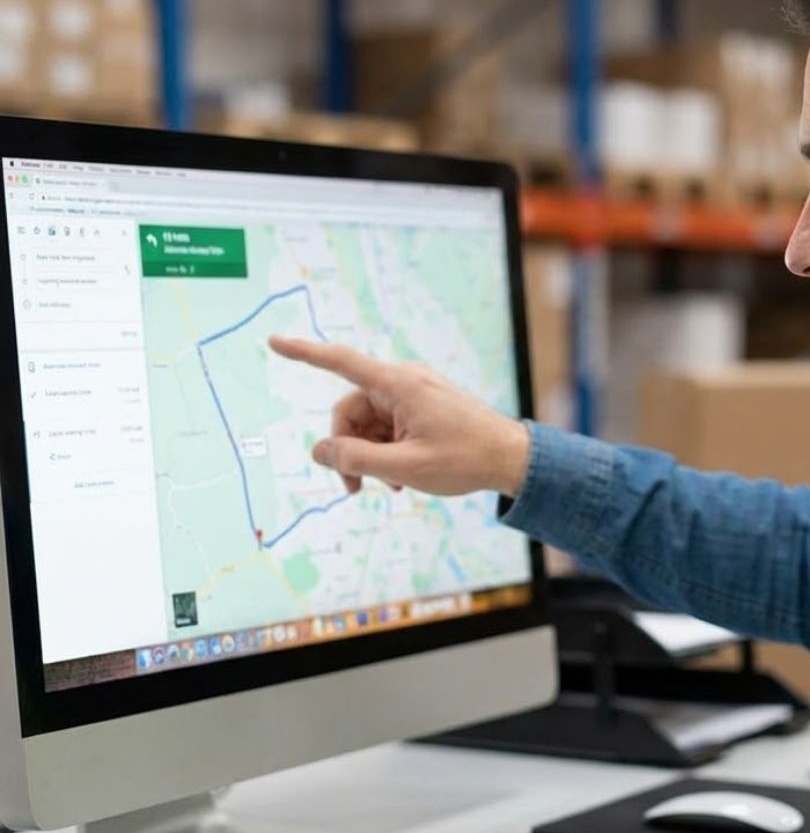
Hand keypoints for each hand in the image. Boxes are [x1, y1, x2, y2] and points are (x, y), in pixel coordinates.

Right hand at [268, 337, 530, 497]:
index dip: (305, 353)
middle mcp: (403, 383)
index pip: (341, 363)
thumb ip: (357, 460)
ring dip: (370, 456)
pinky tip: (401, 479)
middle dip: (348, 450)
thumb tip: (320, 451)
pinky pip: (388, 427)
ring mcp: (413, 395)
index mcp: (398, 385)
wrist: (511, 459)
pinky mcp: (422, 408)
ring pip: (369, 424)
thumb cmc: (464, 459)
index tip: (275, 342)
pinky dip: (387, 452)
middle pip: (351, 411)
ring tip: (391, 486)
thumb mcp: (405, 467)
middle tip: (355, 489)